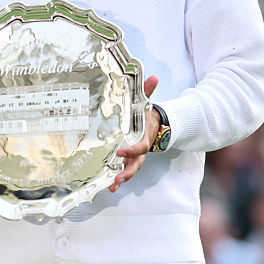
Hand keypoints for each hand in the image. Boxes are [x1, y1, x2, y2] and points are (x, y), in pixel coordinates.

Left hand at [109, 75, 159, 192]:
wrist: (155, 123)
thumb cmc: (147, 113)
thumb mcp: (147, 101)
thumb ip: (149, 90)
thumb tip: (155, 76)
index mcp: (144, 136)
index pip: (140, 147)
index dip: (131, 150)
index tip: (120, 152)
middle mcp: (140, 149)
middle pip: (136, 164)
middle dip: (128, 172)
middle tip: (118, 178)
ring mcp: (135, 156)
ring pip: (130, 170)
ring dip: (122, 179)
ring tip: (112, 186)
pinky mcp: (129, 159)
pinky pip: (124, 170)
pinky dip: (118, 179)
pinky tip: (108, 186)